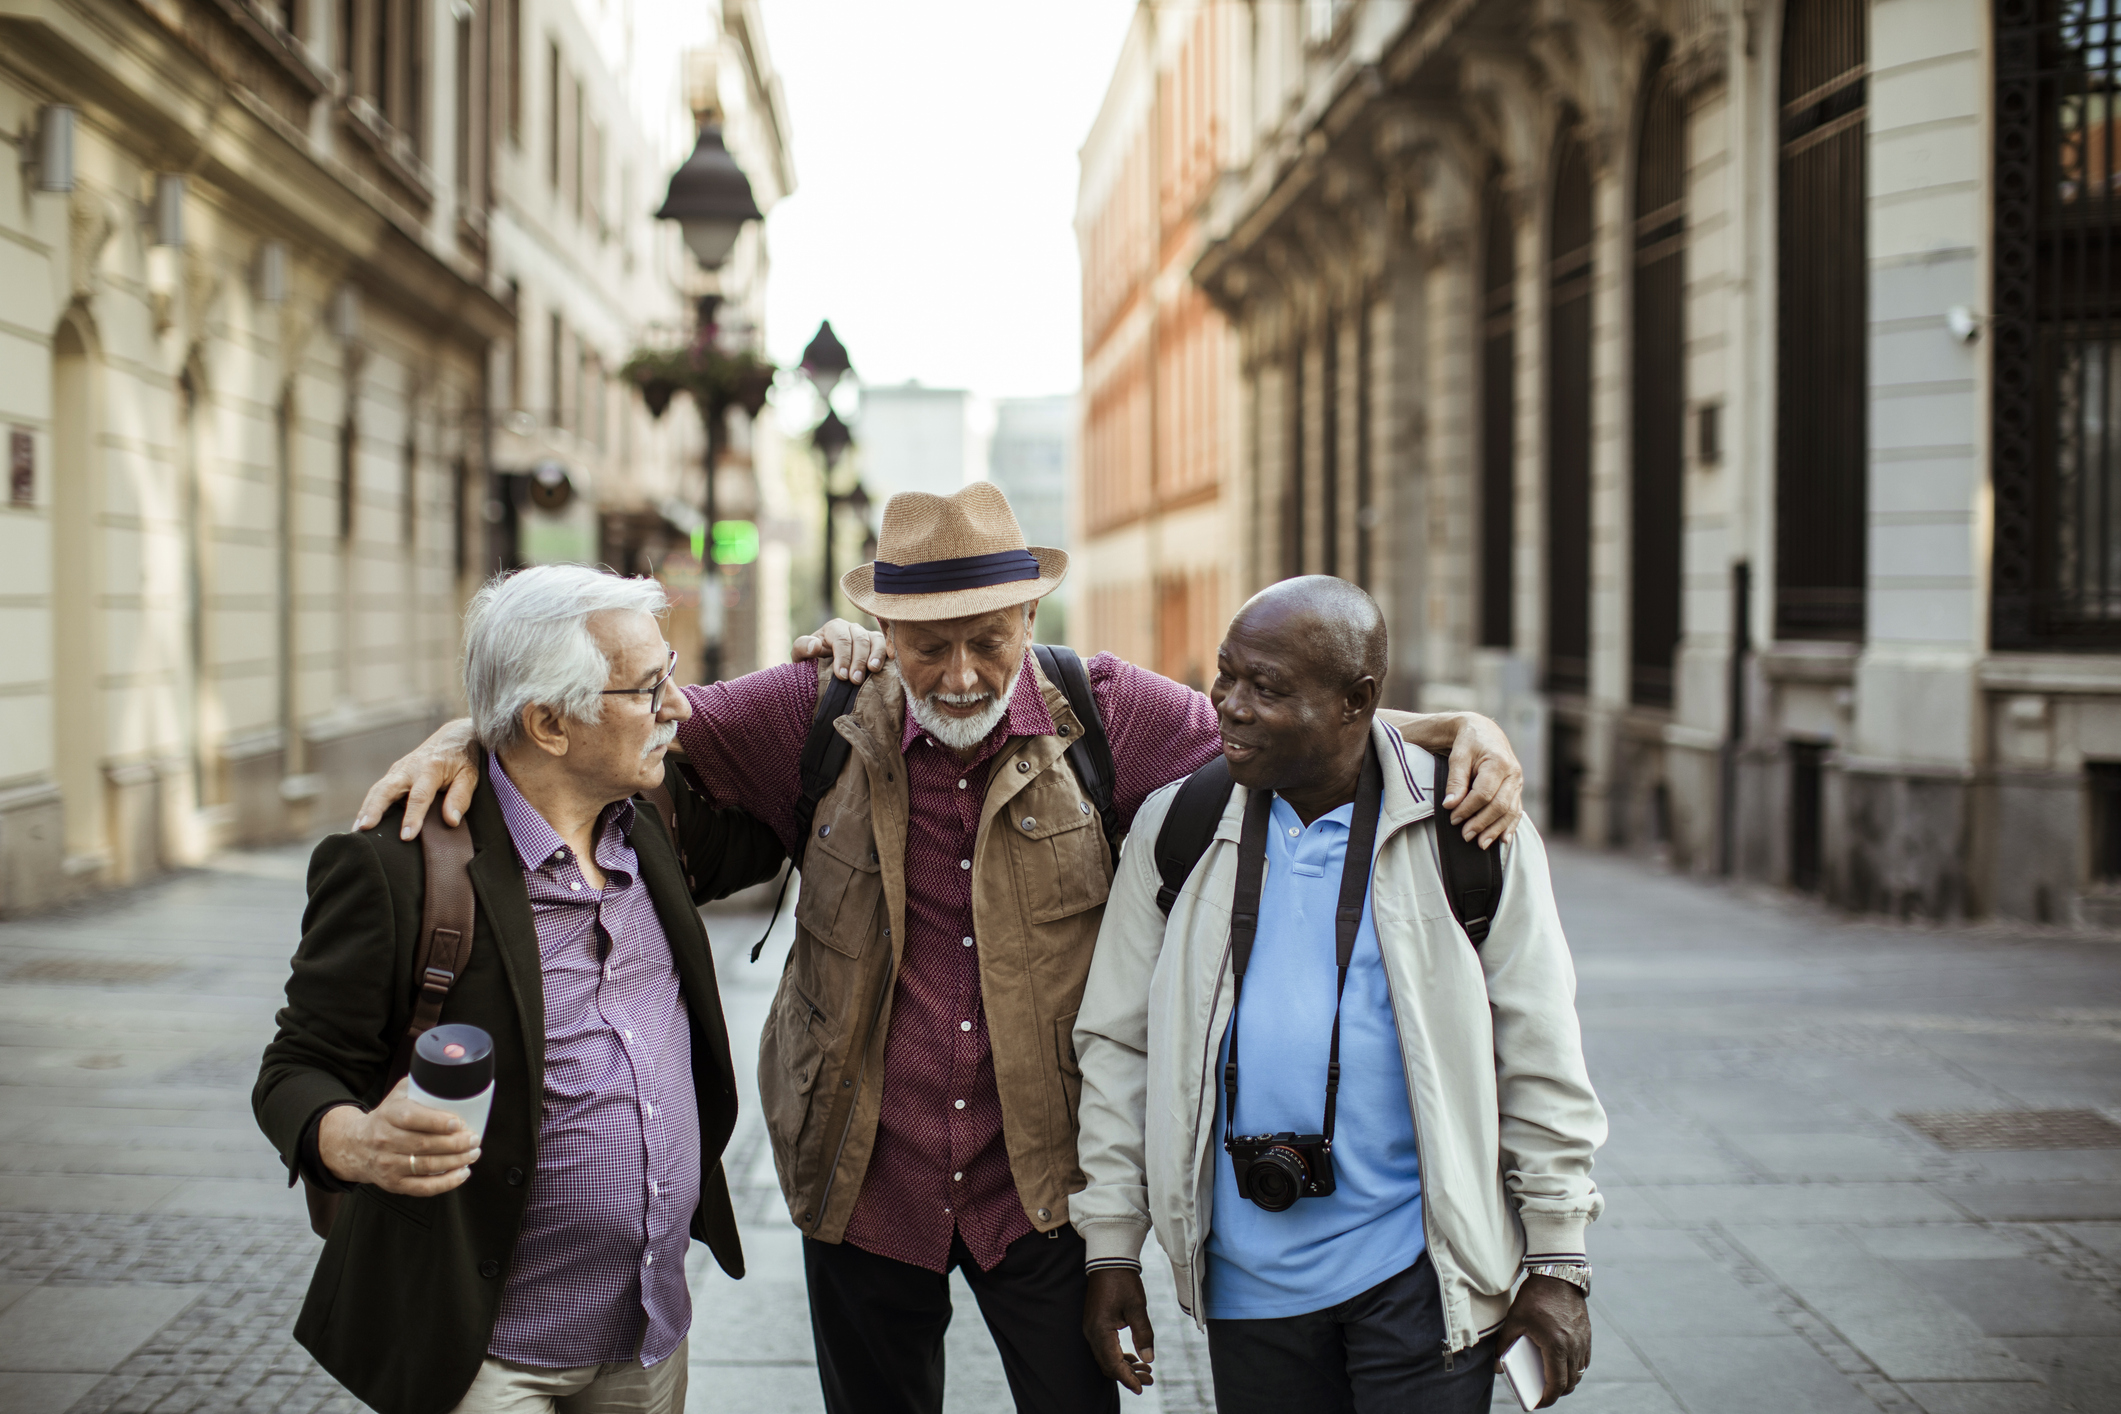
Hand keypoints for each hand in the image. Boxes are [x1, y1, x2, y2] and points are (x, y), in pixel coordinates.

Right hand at [317, 1078, 480, 1194]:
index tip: (457, 1122)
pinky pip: (423, 1187)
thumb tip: (452, 1074)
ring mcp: (388, 1164)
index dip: (436, 1122)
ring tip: (473, 1153)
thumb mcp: (398, 1095)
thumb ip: (421, 1084)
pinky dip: (446, 1183)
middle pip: (424, 1144)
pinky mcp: (393, 1183)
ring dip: (456, 1161)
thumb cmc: (388, 1117)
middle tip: (474, 1139)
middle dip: (455, 1143)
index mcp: (388, 1115)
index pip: (411, 1118)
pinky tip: (462, 1173)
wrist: (357, 1145)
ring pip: (427, 1166)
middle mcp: (385, 1140)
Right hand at [353, 718, 480, 838]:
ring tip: (356, 830)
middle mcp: (410, 768)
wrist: (455, 736)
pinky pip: (378, 790)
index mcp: (431, 768)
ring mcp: (399, 770)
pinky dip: (368, 806)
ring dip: (365, 809)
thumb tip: (451, 820)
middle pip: (387, 789)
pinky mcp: (394, 774)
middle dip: (374, 809)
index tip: (406, 836)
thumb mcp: (470, 776)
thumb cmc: (464, 759)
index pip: (419, 796)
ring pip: (377, 790)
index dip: (412, 817)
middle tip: (363, 829)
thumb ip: (461, 797)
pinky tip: (362, 822)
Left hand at [792, 619, 890, 683]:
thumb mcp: (800, 655)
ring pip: (875, 640)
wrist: (824, 669)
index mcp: (834, 628)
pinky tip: (888, 664)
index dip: (842, 657)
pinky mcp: (878, 644)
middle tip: (855, 680)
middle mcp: (852, 628)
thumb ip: (802, 648)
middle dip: (858, 660)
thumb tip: (815, 645)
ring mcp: (867, 635)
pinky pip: (886, 644)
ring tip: (873, 670)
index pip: (841, 638)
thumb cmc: (812, 661)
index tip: (841, 676)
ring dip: (875, 655)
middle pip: (859, 639)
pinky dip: (888, 652)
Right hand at [1082, 1267, 1155, 1394]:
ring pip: (1106, 1357)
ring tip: (1145, 1371)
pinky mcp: (1095, 1324)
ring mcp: (1091, 1329)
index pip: (1113, 1363)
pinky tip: (1133, 1358)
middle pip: (1108, 1364)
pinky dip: (1118, 1356)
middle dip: (1128, 1375)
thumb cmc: (1123, 1281)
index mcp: (1101, 1330)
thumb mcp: (1137, 1307)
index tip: (1141, 1388)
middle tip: (1149, 1380)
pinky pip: (1105, 1348)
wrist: (1109, 1261)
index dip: (1127, 1378)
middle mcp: (1092, 1332)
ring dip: (1124, 1366)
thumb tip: (1148, 1359)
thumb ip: (1143, 1334)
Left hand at [1441, 712, 1523, 849]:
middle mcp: (1513, 773)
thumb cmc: (1469, 742)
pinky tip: (1503, 840)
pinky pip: (1516, 810)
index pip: (1484, 793)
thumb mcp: (1458, 756)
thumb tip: (1450, 805)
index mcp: (1499, 762)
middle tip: (1465, 836)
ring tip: (1481, 844)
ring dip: (1495, 830)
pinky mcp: (1517, 789)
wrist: (1484, 731)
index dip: (1468, 809)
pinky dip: (1510, 826)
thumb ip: (1455, 780)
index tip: (1453, 819)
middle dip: (1482, 823)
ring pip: (1510, 811)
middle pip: (1499, 805)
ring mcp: (1518, 782)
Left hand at [1492, 1274, 1590, 1407]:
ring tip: (1551, 1381)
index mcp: (1555, 1345)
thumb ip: (1504, 1345)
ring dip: (1567, 1381)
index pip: (1556, 1384)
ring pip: (1579, 1372)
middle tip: (1542, 1393)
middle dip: (1557, 1392)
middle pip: (1570, 1382)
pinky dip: (1575, 1367)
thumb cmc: (1535, 1298)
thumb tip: (1497, 1366)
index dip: (1547, 1398)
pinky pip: (1584, 1360)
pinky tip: (1563, 1365)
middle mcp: (1573, 1346)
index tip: (1537, 1403)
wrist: (1557, 1275)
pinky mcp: (1587, 1334)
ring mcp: (1583, 1341)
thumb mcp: (1514, 1320)